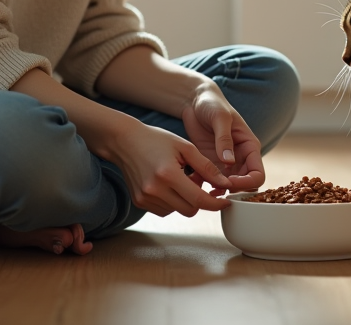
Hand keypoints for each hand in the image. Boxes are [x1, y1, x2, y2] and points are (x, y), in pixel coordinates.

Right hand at [106, 120, 233, 217]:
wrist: (124, 141)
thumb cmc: (156, 139)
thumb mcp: (185, 147)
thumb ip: (207, 167)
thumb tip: (225, 183)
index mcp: (168, 174)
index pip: (199, 200)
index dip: (216, 204)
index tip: (226, 202)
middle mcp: (155, 190)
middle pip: (190, 210)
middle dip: (200, 200)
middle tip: (196, 180)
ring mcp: (145, 198)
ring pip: (178, 211)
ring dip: (185, 200)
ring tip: (179, 178)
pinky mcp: (139, 202)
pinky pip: (165, 210)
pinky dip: (172, 201)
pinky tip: (167, 184)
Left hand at [181, 83, 264, 192]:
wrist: (195, 100)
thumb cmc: (212, 104)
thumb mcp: (220, 117)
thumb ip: (224, 139)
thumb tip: (229, 162)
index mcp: (249, 146)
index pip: (258, 174)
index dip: (247, 183)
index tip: (229, 181)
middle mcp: (240, 158)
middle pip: (245, 186)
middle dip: (232, 191)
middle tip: (215, 189)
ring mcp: (225, 163)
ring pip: (228, 187)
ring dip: (218, 191)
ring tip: (204, 190)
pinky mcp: (210, 163)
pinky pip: (212, 181)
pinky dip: (205, 186)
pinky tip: (195, 184)